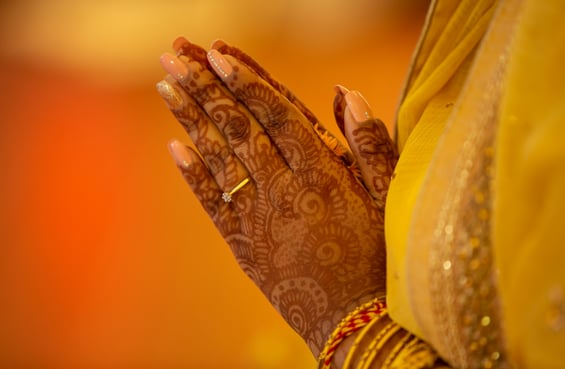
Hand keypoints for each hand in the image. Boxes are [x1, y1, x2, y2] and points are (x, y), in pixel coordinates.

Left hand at [157, 38, 396, 354]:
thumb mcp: (389, 197)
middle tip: (175, 55)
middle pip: (238, 128)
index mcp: (321, 174)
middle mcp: (283, 190)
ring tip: (167, 85)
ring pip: (219, 158)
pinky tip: (173, 146)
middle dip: (205, 88)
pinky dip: (192, 174)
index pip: (276, 115)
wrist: (353, 320)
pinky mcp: (242, 244)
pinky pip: (212, 203)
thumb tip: (344, 93)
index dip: (246, 83)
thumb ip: (369, 143)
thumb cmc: (377, 255)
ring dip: (190, 119)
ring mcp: (258, 217)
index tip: (217, 54)